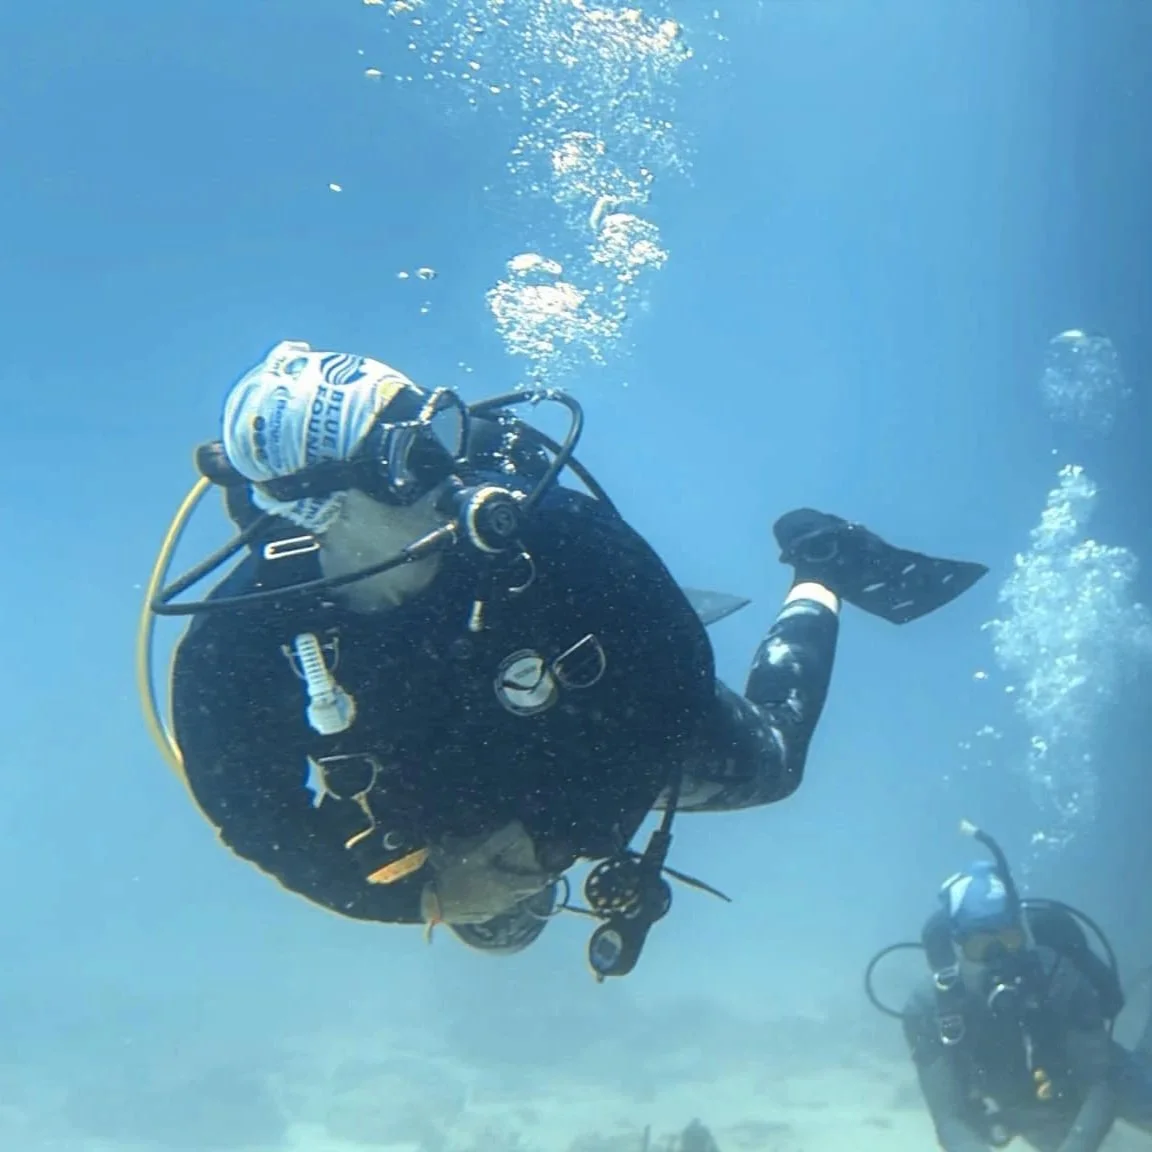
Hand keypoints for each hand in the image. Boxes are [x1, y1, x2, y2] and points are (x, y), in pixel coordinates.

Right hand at [420, 820, 553, 925]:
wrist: (435, 903)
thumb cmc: (458, 876)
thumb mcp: (478, 854)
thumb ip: (499, 840)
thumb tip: (517, 825)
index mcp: (509, 886)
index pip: (537, 882)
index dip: (546, 874)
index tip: (549, 866)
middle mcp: (508, 901)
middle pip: (527, 890)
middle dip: (530, 878)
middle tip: (528, 865)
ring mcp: (496, 911)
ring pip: (514, 898)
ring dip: (516, 886)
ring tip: (508, 873)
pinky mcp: (486, 916)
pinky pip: (502, 904)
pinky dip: (503, 894)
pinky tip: (492, 886)